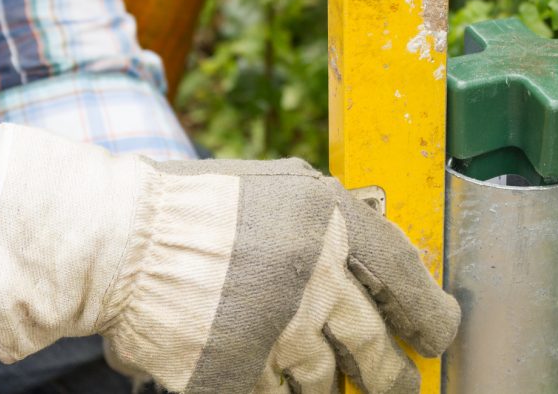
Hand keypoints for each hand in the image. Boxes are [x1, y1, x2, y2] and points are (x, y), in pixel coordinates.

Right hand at [0, 124, 458, 393]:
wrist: (119, 241)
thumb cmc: (194, 204)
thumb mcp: (277, 184)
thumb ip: (330, 213)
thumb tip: (378, 237)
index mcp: (332, 222)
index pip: (405, 276)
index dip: (430, 313)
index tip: (438, 335)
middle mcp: (317, 279)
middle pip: (374, 344)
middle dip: (391, 373)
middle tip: (399, 382)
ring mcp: (280, 332)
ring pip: (323, 379)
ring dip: (326, 383)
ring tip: (327, 382)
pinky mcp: (239, 375)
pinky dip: (276, 391)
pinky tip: (270, 381)